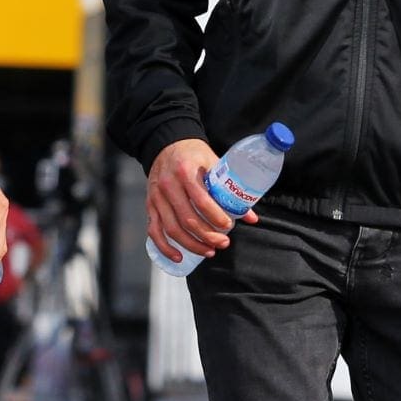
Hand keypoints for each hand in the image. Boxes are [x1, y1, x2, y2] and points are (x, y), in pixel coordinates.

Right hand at [145, 137, 255, 263]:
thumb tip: (249, 215)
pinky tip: (178, 256)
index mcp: (186, 172)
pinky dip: (165, 246)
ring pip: (172, 229)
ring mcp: (157, 197)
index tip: (228, 226)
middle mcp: (168, 185)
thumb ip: (229, 188)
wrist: (167, 144)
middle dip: (207, 236)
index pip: (202, 201)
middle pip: (187, 219)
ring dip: (191, 245)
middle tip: (223, 243)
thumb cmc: (193, 155)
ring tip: (209, 251)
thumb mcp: (213, 163)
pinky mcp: (150, 205)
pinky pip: (154, 230)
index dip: (216, 218)